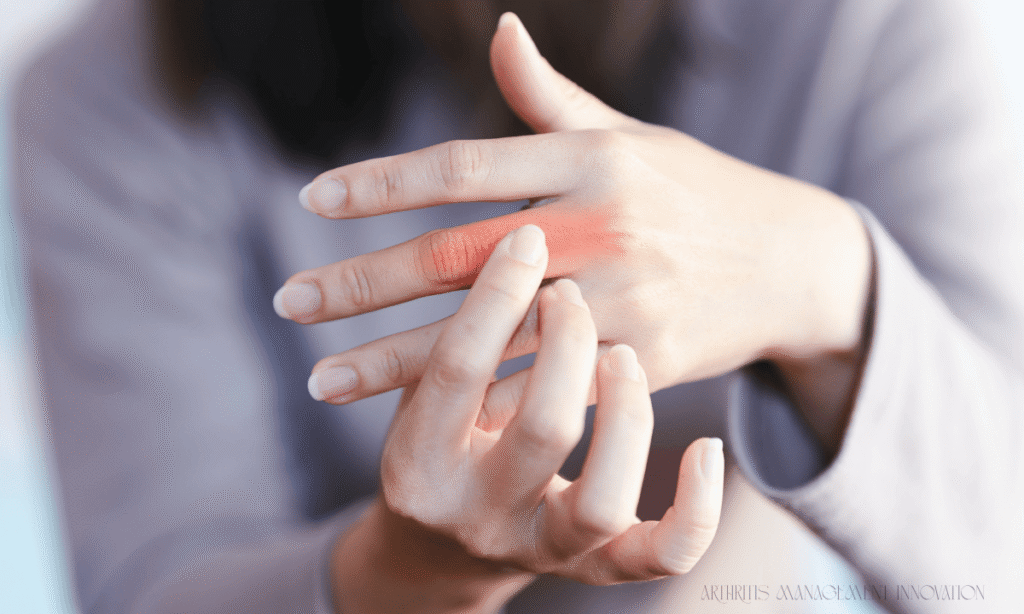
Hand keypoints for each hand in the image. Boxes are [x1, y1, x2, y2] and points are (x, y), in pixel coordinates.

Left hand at [277, 13, 872, 451]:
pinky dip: (476, 406)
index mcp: (592, 158)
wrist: (790, 263)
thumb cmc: (694, 190)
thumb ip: (551, 98)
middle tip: (287, 302)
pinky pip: (542, 390)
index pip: (465, 168)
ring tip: (320, 380)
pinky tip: (414, 421)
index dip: (384, 183)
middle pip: (459, 259)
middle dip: (364, 284)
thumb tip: (500, 29)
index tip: (311, 201)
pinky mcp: (641, 362)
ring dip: (394, 364)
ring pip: (488, 338)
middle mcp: (601, 226)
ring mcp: (622, 300)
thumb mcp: (631, 134)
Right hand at [329, 225, 724, 613]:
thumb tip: (499, 235)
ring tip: (622, 357)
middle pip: (544, 428)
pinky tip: (705, 447)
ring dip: (628, 415)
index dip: (495, 295)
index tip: (528, 236)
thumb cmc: (442, 440)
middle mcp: (476, 517)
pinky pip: (662, 555)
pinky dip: (695, 508)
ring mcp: (540, 549)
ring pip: (604, 501)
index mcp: (417, 465)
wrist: (445, 548)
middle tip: (572, 293)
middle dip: (572, 342)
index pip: (458, 369)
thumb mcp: (422, 394)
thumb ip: (450, 334)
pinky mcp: (594, 568)